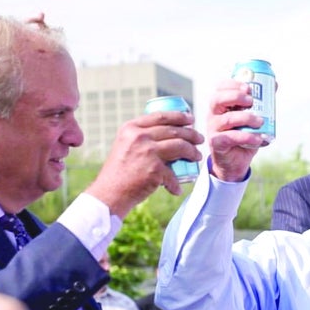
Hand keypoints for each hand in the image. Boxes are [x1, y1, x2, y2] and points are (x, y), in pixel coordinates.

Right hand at [86, 110, 204, 216]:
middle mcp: (139, 136)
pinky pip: (173, 174)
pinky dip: (176, 183)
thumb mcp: (125, 146)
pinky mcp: (155, 169)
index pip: (160, 116)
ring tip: (197, 156)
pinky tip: (177, 188)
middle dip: (191, 134)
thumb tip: (168, 136)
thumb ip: (141, 138)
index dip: (179, 116)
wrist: (109, 194)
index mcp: (131, 128)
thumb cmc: (118, 173)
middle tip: (200, 139)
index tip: (190, 119)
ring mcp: (148, 151)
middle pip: (174, 130)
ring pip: (180, 146)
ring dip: (192, 152)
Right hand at [207, 79, 265, 181]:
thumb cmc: (242, 136)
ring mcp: (213, 130)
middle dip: (236, 96)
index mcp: (220, 106)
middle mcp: (213, 115)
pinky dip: (246, 137)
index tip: (248, 87)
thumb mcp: (250, 118)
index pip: (220, 89)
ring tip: (260, 122)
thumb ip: (259, 103)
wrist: (235, 162)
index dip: (232, 84)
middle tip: (251, 101)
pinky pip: (230, 137)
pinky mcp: (217, 144)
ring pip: (227, 119)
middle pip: (217, 100)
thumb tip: (273, 85)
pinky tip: (258, 138)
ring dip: (246, 118)